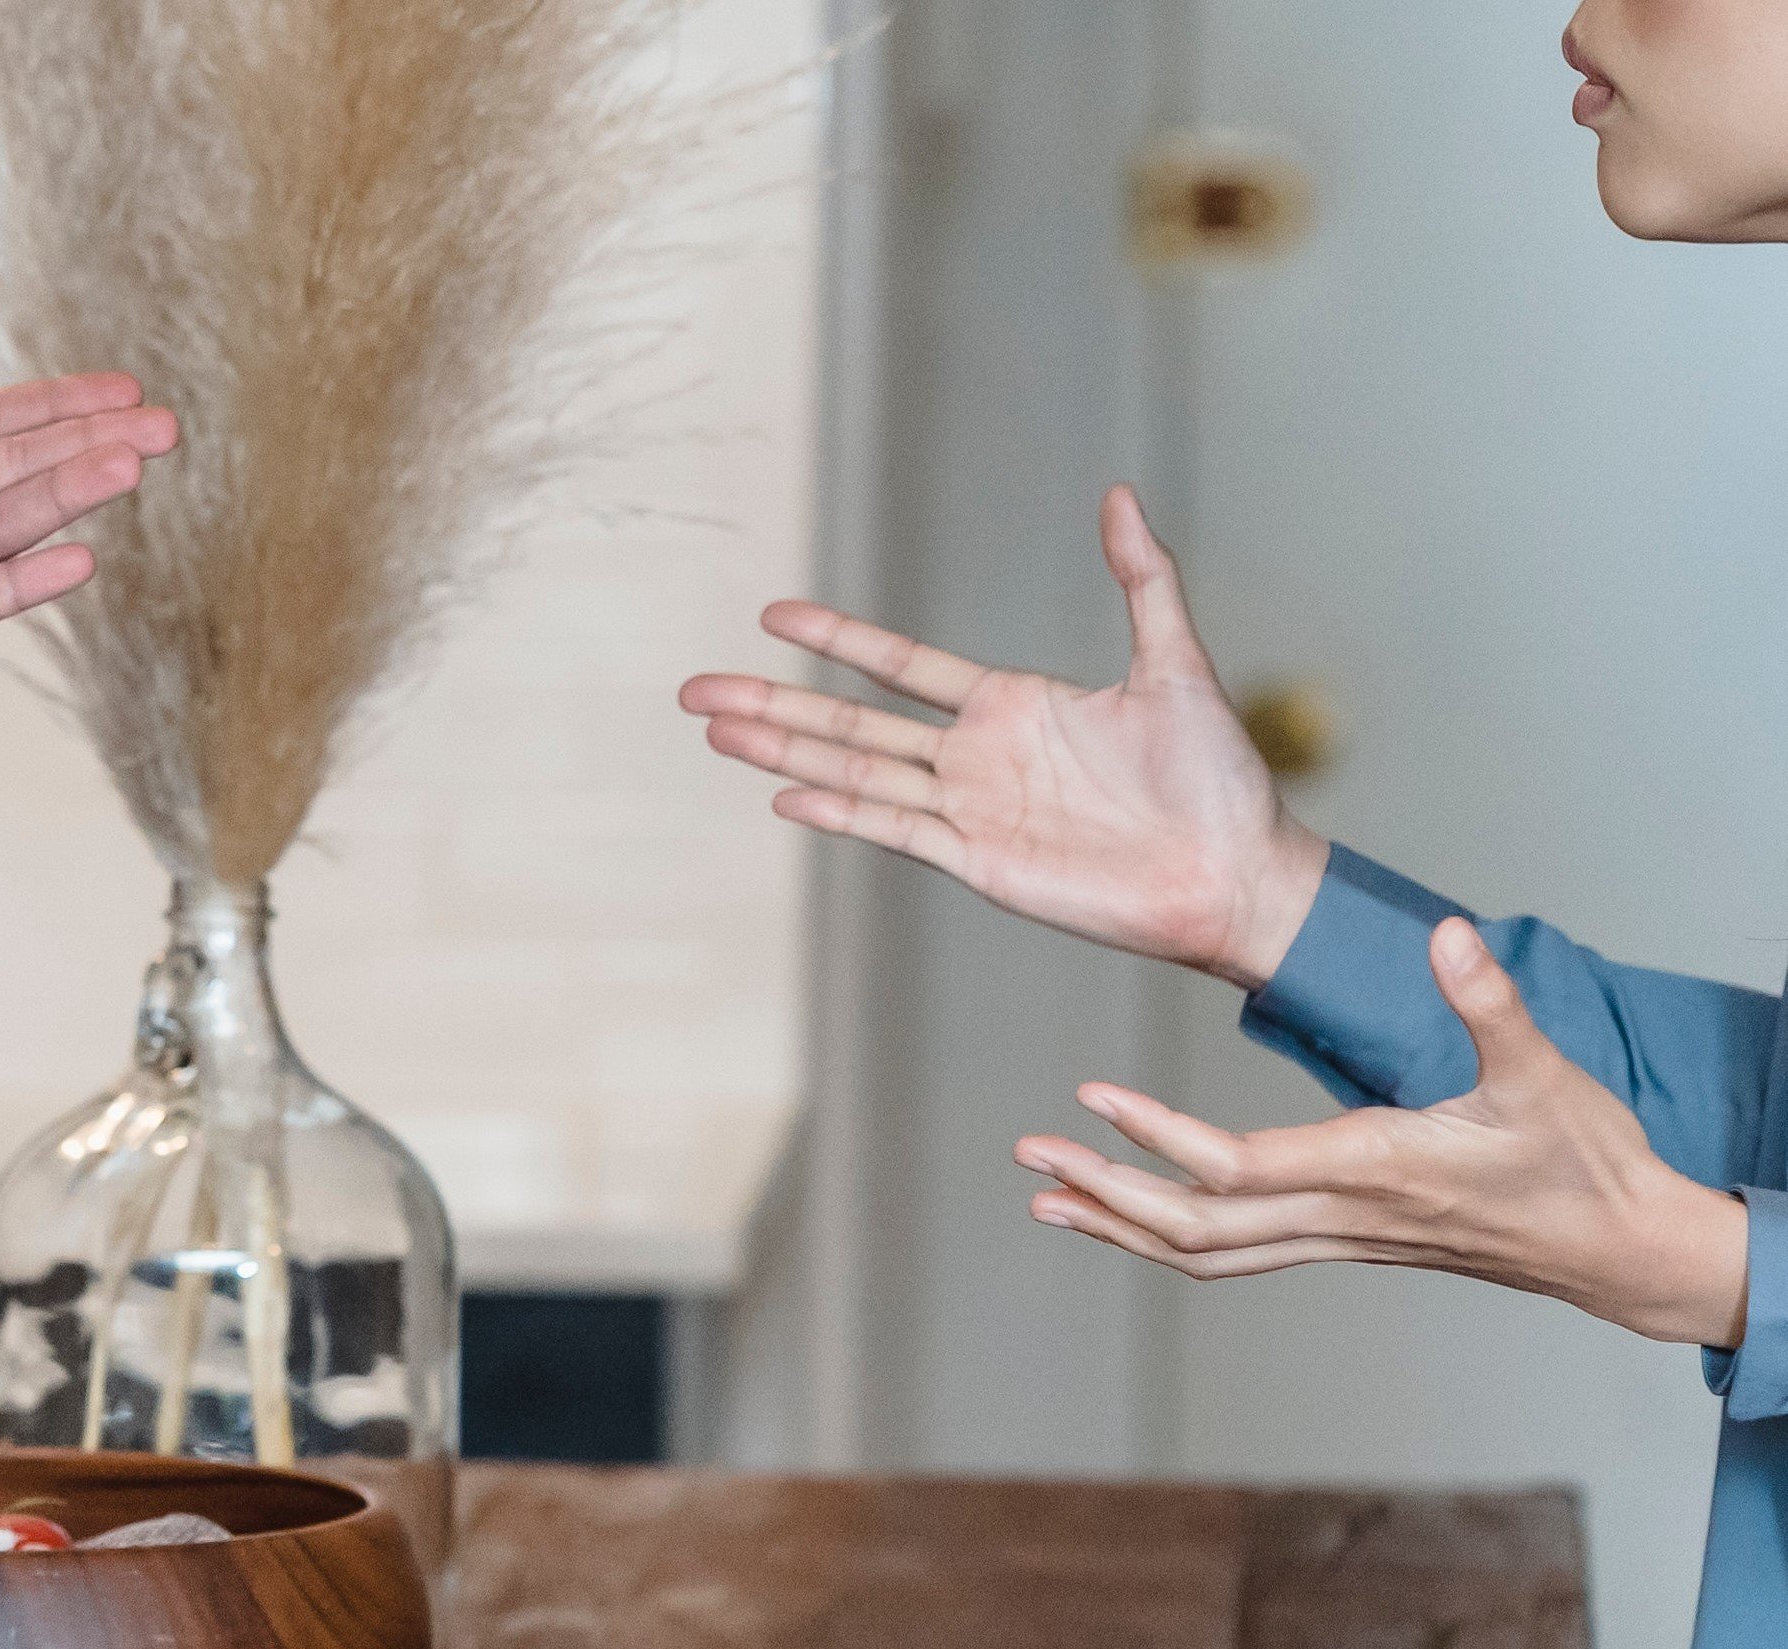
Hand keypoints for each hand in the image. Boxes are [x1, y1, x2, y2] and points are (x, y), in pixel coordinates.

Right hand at [678, 486, 1329, 988]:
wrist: (1233, 872)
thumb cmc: (1217, 777)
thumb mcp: (1176, 661)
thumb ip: (1142, 579)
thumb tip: (1120, 494)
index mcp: (1012, 706)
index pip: (899, 667)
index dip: (838, 641)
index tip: (775, 616)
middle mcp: (977, 758)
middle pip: (851, 723)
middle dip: (772, 701)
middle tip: (697, 687)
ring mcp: (970, 812)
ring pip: (853, 773)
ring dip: (782, 750)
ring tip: (715, 730)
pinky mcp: (978, 863)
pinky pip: (894, 830)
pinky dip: (837, 812)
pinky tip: (782, 792)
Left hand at [1015, 918, 1751, 1348]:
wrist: (1616, 1249)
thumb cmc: (1583, 1158)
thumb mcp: (1544, 1071)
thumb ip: (1490, 1003)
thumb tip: (1449, 936)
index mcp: (1375, 1169)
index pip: (1239, 1164)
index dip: (1160, 1137)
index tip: (1092, 1099)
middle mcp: (1341, 1216)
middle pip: (1195, 1222)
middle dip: (1104, 1190)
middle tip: (1028, 1157)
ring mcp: (1336, 1239)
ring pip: (1205, 1252)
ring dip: (1120, 1225)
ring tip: (1045, 1200)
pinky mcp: (1341, 1243)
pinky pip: (1234, 1255)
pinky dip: (1169, 1240)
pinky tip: (1126, 1220)